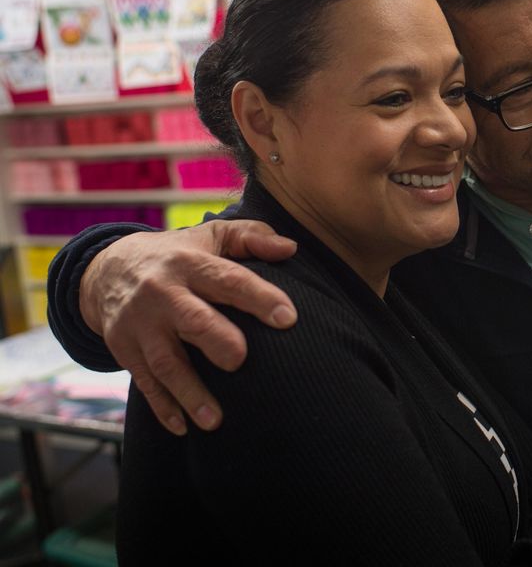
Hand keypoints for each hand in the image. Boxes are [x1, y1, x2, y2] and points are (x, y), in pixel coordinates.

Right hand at [80, 220, 296, 435]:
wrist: (108, 269)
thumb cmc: (179, 254)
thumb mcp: (212, 236)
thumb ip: (252, 238)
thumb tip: (291, 249)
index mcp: (190, 263)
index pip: (228, 280)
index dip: (258, 297)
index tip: (288, 318)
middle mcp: (162, 293)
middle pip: (192, 320)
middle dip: (216, 340)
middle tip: (241, 361)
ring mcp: (140, 325)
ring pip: (165, 362)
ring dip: (189, 393)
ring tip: (215, 421)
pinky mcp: (124, 350)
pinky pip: (144, 383)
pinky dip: (163, 407)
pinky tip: (183, 427)